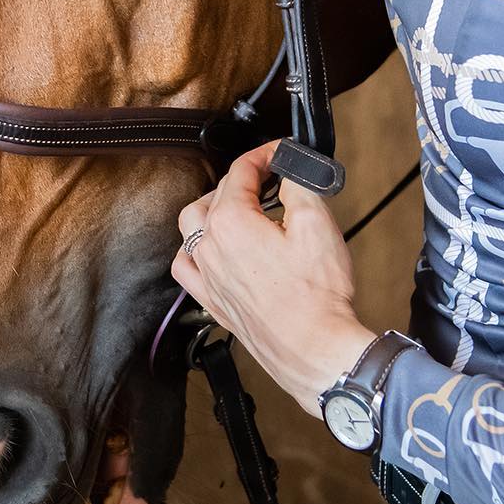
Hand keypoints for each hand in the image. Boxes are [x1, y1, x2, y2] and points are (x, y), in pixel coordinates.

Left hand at [172, 140, 375, 416]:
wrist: (315, 350)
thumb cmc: (316, 295)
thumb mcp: (316, 222)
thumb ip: (297, 183)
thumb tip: (287, 166)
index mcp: (231, 221)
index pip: (241, 171)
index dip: (264, 154)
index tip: (280, 152)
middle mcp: (210, 247)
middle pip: (216, 194)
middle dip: (243, 179)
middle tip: (270, 176)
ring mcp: (207, 277)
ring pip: (191, 227)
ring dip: (213, 208)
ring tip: (239, 205)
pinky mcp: (212, 302)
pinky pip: (186, 267)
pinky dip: (194, 250)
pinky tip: (211, 249)